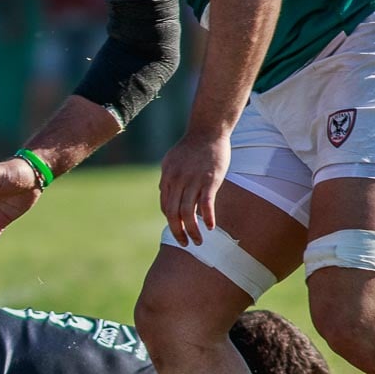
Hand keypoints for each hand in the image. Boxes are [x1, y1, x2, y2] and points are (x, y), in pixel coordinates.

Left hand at [158, 130, 229, 245]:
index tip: (179, 228)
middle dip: (178, 232)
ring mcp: (193, 181)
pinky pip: (206, 204)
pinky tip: (210, 227)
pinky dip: (207, 218)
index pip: (165, 206)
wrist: (208, 129)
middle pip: (173, 214)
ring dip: (192, 230)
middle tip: (185, 244)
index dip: (171, 220)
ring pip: (188, 212)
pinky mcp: (210, 180)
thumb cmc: (191, 146)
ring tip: (198, 241)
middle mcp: (177, 181)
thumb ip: (168, 177)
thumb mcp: (172, 160)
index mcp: (167, 178)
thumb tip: (164, 191)